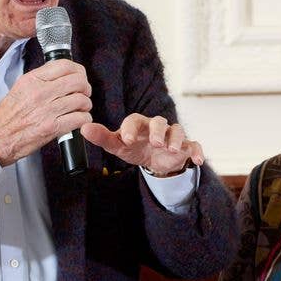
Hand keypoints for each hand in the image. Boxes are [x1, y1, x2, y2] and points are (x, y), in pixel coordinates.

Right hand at [0, 59, 92, 165]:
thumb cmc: (6, 117)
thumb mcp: (19, 88)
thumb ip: (40, 79)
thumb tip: (62, 73)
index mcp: (32, 80)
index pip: (65, 65)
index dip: (78, 70)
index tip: (80, 76)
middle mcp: (40, 92)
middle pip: (78, 81)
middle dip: (85, 88)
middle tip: (83, 93)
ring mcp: (47, 110)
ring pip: (82, 100)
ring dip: (85, 105)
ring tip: (80, 109)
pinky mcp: (52, 127)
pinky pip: (80, 119)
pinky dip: (83, 120)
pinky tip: (78, 121)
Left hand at [81, 113, 204, 175]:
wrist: (154, 159)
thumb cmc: (135, 147)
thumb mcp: (118, 145)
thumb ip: (102, 137)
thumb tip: (83, 128)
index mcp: (139, 124)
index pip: (134, 120)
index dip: (131, 128)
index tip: (126, 140)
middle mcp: (157, 126)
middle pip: (159, 122)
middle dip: (158, 131)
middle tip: (155, 142)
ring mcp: (172, 136)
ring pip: (177, 130)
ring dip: (176, 139)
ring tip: (172, 149)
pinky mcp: (185, 146)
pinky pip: (194, 145)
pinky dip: (197, 151)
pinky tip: (197, 160)